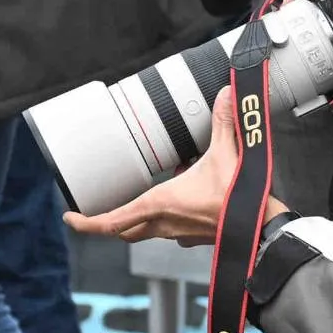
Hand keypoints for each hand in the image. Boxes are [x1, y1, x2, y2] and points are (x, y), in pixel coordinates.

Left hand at [68, 79, 274, 244]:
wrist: (263, 230)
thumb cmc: (238, 198)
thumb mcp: (227, 153)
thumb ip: (223, 122)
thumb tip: (226, 93)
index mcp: (158, 204)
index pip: (110, 222)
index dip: (85, 223)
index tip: (69, 218)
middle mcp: (164, 224)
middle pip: (124, 230)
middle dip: (110, 222)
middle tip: (99, 213)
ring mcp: (180, 235)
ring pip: (148, 230)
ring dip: (142, 215)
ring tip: (149, 194)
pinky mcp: (197, 238)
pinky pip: (173, 230)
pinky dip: (169, 218)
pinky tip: (183, 201)